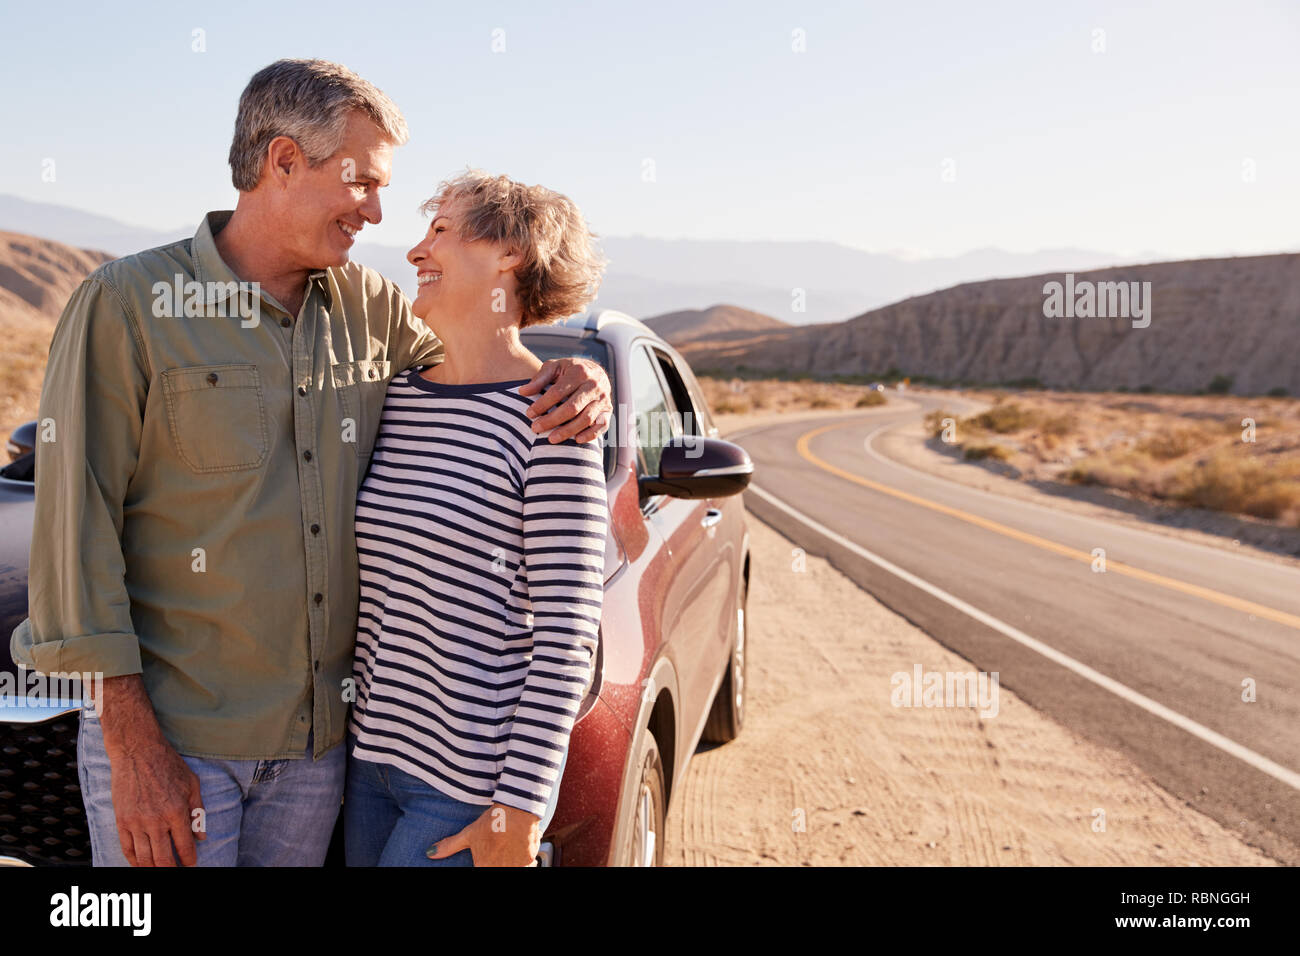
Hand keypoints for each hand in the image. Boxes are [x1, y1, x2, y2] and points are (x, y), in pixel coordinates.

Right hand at [97, 675, 205, 866]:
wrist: (137, 751)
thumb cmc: (168, 765)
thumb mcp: (191, 784)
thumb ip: (198, 812)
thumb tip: (202, 837)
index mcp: (177, 811)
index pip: (184, 847)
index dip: (189, 860)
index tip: (191, 865)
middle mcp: (156, 820)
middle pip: (163, 859)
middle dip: (171, 870)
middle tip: (176, 871)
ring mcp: (136, 822)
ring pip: (144, 858)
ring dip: (153, 868)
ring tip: (160, 869)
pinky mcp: (121, 820)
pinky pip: (127, 849)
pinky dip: (134, 861)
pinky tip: (141, 863)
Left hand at [426, 802, 541, 866]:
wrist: (516, 810)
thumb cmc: (492, 822)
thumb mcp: (468, 834)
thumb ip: (450, 846)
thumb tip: (430, 853)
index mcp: (484, 866)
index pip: (480, 870)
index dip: (482, 863)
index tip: (486, 858)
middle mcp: (500, 870)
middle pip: (497, 868)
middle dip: (497, 862)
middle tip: (497, 852)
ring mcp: (516, 866)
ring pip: (512, 868)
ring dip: (510, 863)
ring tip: (508, 851)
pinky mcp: (529, 860)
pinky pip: (527, 865)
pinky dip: (524, 860)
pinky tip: (519, 849)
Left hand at [519, 357, 611, 443]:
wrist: (595, 371)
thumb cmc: (570, 370)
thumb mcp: (554, 367)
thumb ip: (539, 379)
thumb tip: (522, 392)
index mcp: (579, 372)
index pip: (558, 392)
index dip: (542, 404)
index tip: (529, 414)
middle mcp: (594, 385)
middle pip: (572, 408)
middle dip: (552, 420)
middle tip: (535, 428)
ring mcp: (603, 399)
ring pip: (586, 419)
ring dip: (568, 431)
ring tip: (551, 439)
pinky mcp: (608, 411)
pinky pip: (602, 425)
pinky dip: (590, 435)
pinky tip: (576, 440)